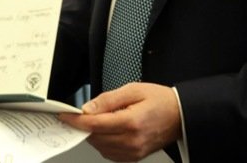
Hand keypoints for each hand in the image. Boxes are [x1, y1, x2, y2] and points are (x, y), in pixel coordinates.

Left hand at [58, 83, 180, 161]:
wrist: (180, 116)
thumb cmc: (160, 101)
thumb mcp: (134, 90)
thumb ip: (109, 99)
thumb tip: (88, 109)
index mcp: (131, 122)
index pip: (95, 124)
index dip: (76, 120)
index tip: (65, 116)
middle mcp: (131, 141)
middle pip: (95, 138)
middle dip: (83, 127)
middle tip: (78, 115)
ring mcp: (133, 152)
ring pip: (100, 147)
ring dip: (93, 135)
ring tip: (96, 121)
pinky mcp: (134, 157)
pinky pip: (110, 153)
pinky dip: (103, 143)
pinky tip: (106, 131)